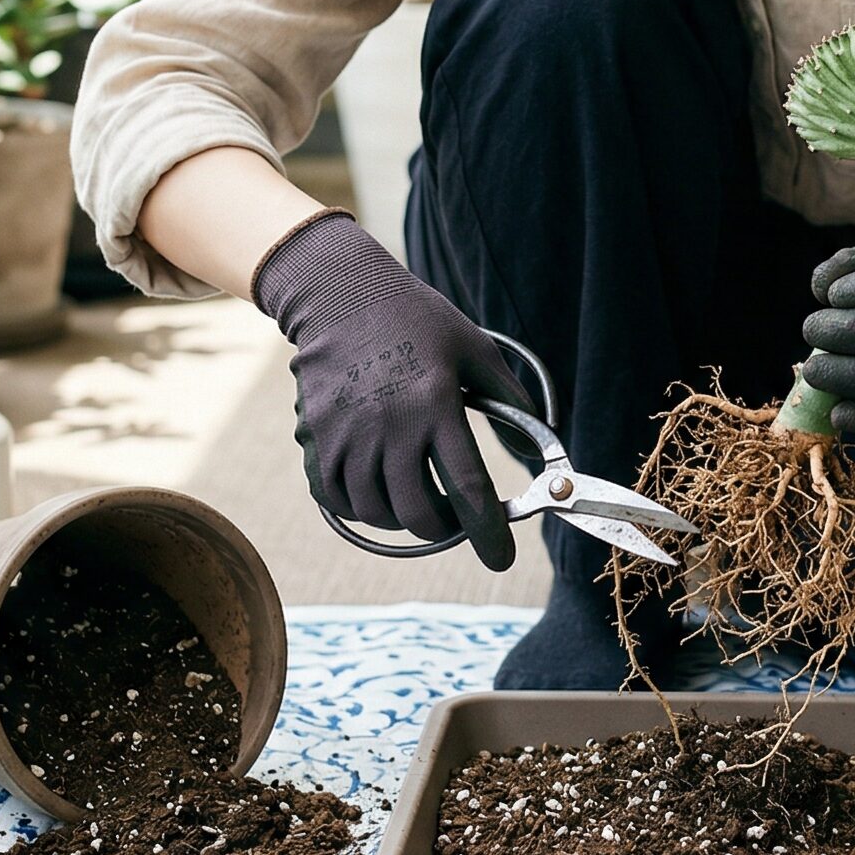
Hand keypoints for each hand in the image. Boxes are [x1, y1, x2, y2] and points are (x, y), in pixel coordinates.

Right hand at [251, 210, 531, 567]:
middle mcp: (389, 426)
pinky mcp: (317, 436)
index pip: (469, 489)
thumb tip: (538, 450)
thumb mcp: (475, 350)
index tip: (501, 558)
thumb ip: (510, 401)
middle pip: (419, 514)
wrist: (342, 295)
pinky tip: (379, 493)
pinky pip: (335, 498)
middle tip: (457, 522)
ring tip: (420, 503)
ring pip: (376, 513)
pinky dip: (360, 508)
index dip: (488, 534)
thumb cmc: (418, 321)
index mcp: (436, 405)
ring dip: (404, 522)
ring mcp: (347, 434)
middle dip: (446, 531)